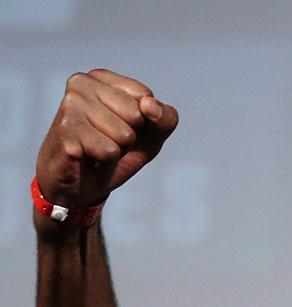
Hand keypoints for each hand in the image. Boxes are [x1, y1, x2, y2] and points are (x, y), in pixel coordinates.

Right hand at [35, 69, 178, 209]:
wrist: (81, 183)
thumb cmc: (115, 150)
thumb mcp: (153, 133)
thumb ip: (165, 117)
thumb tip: (149, 105)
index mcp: (100, 77)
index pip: (146, 97)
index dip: (143, 121)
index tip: (121, 126)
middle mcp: (81, 84)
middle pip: (136, 115)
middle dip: (129, 137)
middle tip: (107, 140)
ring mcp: (70, 106)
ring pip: (124, 135)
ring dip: (117, 150)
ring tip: (97, 149)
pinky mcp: (65, 132)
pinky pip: (110, 152)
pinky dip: (106, 163)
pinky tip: (89, 158)